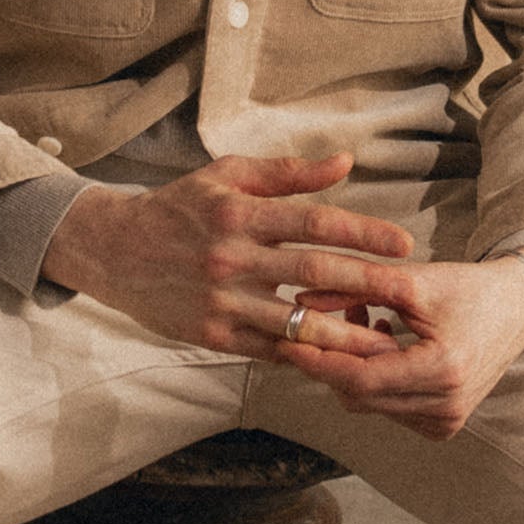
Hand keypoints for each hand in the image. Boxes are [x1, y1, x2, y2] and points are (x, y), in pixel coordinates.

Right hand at [39, 151, 417, 350]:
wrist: (114, 250)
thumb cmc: (179, 207)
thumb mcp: (227, 177)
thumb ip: (287, 173)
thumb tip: (345, 162)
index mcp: (239, 214)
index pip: (314, 222)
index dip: (362, 232)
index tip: (403, 243)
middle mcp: (231, 258)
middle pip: (313, 273)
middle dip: (367, 284)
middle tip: (410, 294)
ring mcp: (221, 301)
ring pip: (294, 322)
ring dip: (344, 335)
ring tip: (385, 344)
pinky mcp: (212, 335)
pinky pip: (268, 349)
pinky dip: (305, 356)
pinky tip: (339, 361)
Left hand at [262, 246, 523, 442]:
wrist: (518, 307)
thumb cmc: (469, 288)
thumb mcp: (413, 280)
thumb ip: (354, 288)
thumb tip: (299, 303)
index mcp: (444, 370)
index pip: (363, 379)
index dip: (321, 362)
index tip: (287, 342)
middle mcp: (447, 406)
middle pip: (360, 396)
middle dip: (330, 363)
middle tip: (310, 326)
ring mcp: (446, 421)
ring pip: (370, 403)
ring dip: (352, 367)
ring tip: (360, 319)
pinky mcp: (442, 426)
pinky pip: (387, 406)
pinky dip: (374, 378)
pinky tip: (383, 340)